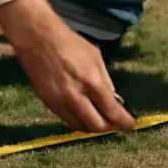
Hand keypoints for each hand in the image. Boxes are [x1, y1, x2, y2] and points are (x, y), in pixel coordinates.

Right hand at [0, 0, 136, 133]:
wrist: (38, 40)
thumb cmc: (71, 44)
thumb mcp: (96, 58)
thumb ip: (106, 81)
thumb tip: (114, 100)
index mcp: (92, 82)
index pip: (112, 111)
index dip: (123, 122)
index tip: (130, 125)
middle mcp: (76, 97)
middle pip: (96, 126)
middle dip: (110, 128)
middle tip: (116, 124)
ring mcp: (60, 102)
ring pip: (80, 126)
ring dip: (93, 127)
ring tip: (102, 120)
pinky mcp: (48, 104)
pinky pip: (67, 120)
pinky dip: (79, 122)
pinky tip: (85, 116)